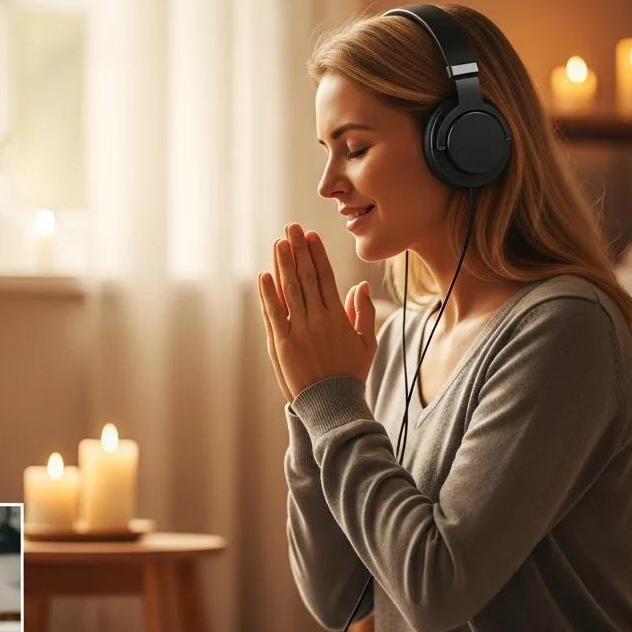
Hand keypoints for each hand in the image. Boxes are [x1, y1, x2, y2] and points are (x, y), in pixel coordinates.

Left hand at [258, 223, 377, 397]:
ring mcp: (298, 331)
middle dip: (298, 250)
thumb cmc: (349, 374)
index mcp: (338, 317)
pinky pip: (273, 313)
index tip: (311, 236)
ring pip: (289, 291)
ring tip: (279, 243)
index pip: (326, 278)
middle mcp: (318, 320)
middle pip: (306, 278)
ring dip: (283, 264)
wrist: (331, 404)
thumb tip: (362, 286)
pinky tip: (265, 275)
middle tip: (291, 228)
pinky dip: (268, 294)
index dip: (317, 255)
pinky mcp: (282, 344)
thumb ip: (364, 313)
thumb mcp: (366, 344)